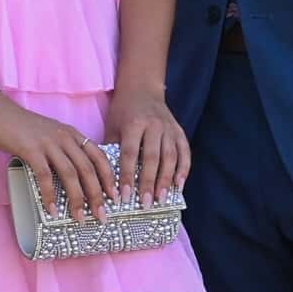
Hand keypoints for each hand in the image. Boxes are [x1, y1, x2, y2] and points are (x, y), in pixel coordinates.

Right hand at [0, 94, 117, 220]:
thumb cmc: (21, 127)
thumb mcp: (50, 135)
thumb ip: (63, 150)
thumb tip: (73, 179)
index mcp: (72, 134)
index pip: (99, 156)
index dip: (109, 178)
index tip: (115, 196)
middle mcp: (65, 137)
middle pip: (88, 169)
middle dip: (97, 195)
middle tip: (102, 215)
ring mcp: (49, 143)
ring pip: (71, 174)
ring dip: (77, 199)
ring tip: (79, 218)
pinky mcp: (31, 150)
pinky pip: (46, 176)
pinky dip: (51, 195)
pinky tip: (52, 210)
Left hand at [104, 89, 190, 208]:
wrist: (142, 88)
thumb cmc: (123, 111)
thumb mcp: (112, 127)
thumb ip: (112, 150)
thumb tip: (108, 179)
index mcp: (133, 124)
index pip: (130, 154)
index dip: (128, 176)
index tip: (125, 196)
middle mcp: (153, 126)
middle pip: (152, 158)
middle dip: (149, 183)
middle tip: (146, 203)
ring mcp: (169, 128)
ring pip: (170, 156)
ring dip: (167, 180)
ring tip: (162, 199)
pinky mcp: (179, 131)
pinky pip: (184, 152)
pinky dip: (183, 169)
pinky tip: (179, 185)